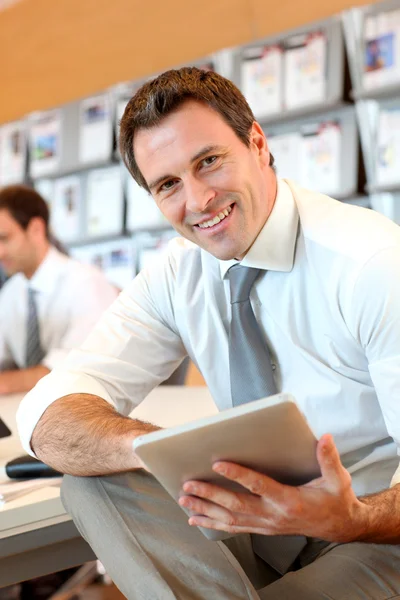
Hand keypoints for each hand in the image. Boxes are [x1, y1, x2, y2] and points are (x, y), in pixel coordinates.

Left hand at [178, 434, 368, 541]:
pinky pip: (234, 528)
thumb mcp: (338, 479)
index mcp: (289, 500)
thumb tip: (324, 438)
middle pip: (236, 505)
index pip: (258, 485)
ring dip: (206, 509)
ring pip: (231, 519)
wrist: (339, 526)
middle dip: (210, 495)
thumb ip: (329, 458)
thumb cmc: (336, 499)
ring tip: (184, 499)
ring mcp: (267, 525)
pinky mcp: (263, 529)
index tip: (218, 464)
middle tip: (188, 484)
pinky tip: (195, 518)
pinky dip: (213, 524)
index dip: (238, 475)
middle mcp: (274, 515)